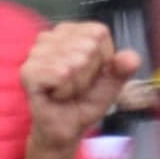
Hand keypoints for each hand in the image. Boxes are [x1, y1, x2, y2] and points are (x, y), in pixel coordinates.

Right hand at [22, 20, 137, 148]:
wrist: (67, 127)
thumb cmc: (85, 101)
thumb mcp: (112, 83)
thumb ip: (123, 68)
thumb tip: (131, 58)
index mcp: (75, 31)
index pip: (98, 33)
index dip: (102, 58)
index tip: (93, 73)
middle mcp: (53, 35)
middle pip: (87, 47)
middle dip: (88, 74)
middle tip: (78, 85)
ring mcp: (37, 51)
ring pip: (73, 62)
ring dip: (75, 85)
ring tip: (67, 91)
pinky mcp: (28, 70)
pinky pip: (59, 75)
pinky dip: (63, 91)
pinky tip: (56, 94)